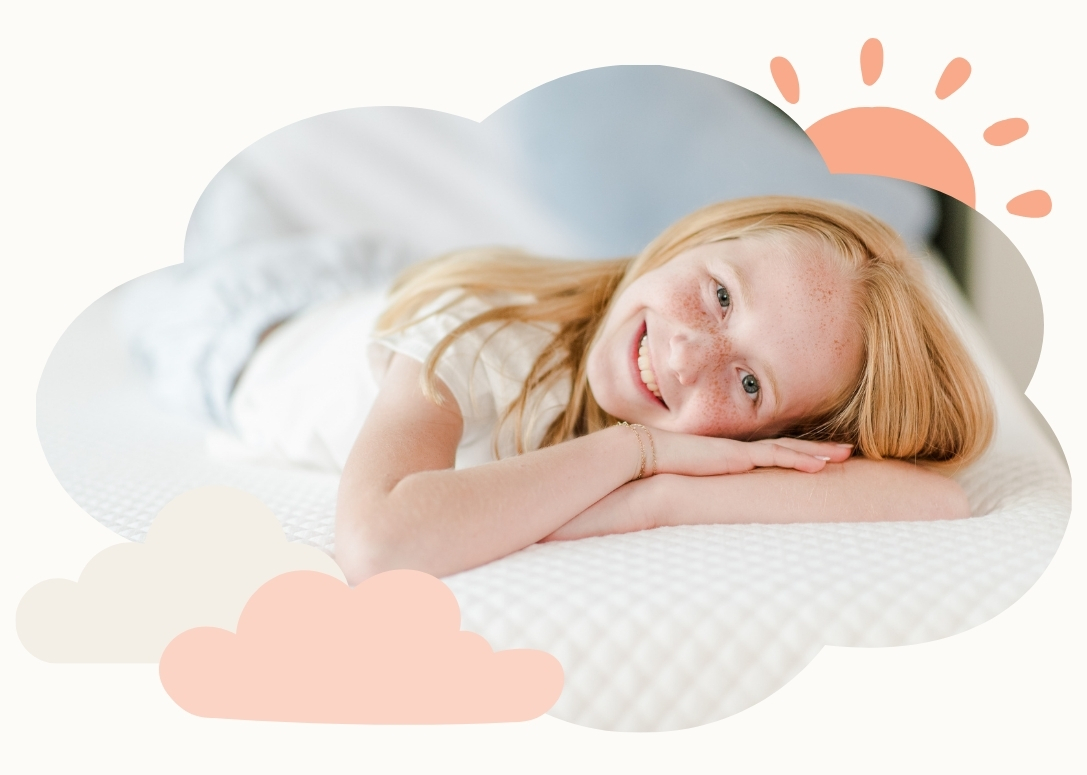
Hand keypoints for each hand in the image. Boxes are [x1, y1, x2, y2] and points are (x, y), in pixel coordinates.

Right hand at [647, 428, 852, 476]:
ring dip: (818, 452)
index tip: (821, 457)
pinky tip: (822, 464)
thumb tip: (705, 510)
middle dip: (819, 449)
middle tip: (847, 451)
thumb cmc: (660, 470)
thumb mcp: (688, 484)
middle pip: (788, 448)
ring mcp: (741, 451)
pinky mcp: (737, 456)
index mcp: (732, 456)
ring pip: (789, 450)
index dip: (797, 454)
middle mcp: (741, 451)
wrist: (644, 454)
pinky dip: (800, 459)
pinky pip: (776, 456)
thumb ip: (702, 492)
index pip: (772, 453)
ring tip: (845, 455)